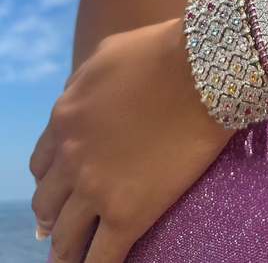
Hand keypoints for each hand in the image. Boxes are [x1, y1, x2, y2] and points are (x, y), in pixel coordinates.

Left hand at [30, 18, 235, 262]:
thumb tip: (78, 99)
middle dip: (53, 216)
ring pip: (67, 235)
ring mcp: (97, 188)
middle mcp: (71, 158)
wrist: (199, 71)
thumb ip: (82, 82)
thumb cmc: (160, 52)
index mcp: (65, 118)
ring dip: (65, 250)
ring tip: (69, 260)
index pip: (42, 164)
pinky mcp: (128, 211)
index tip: (57, 194)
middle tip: (59, 229)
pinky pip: (101, 256)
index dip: (49, 182)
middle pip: (49, 201)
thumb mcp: (106, 54)